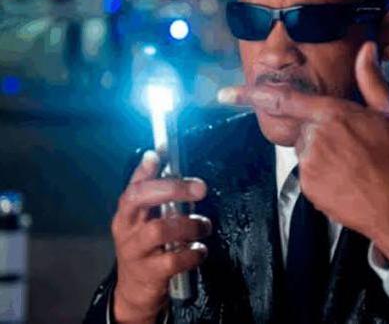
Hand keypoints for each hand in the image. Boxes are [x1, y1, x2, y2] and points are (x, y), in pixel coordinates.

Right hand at [111, 151, 210, 323]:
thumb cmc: (146, 248)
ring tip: (203, 226)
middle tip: (199, 188)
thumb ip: (159, 198)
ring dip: (189, 225)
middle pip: (141, 199)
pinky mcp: (149, 273)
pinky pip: (173, 259)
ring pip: (159, 229)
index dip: (144, 170)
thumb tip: (173, 168)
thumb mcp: (146, 222)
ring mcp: (135, 251)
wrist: (134, 291)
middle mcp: (127, 228)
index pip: (133, 186)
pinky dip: (192, 253)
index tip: (156, 155)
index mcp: (127, 213)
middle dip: (172, 188)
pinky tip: (199, 250)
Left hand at [219, 42, 388, 262]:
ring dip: (324, 155)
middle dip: (322, 134)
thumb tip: (367, 49)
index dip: (249, 95)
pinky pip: (309, 176)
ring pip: (307, 152)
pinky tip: (348, 181)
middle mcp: (315, 138)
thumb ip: (372, 79)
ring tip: (355, 166)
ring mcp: (309, 166)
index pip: (283, 100)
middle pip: (303, 128)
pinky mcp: (308, 190)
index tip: (224, 93)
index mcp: (333, 114)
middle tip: (354, 148)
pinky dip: (324, 177)